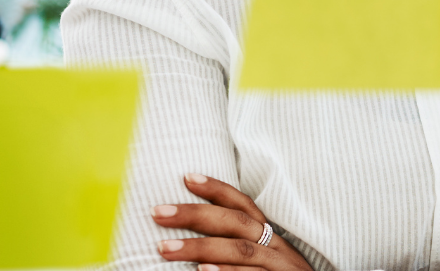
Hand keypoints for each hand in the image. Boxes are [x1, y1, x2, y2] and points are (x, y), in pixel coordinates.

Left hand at [152, 173, 314, 270]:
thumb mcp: (265, 263)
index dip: (217, 189)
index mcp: (272, 238)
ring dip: (201, 248)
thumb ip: (238, 249)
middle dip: (196, 215)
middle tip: (158, 213)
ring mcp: (281, 270)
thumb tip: (196, 244)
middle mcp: (278, 249)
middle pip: (238, 224)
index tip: (186, 177)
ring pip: (242, 252)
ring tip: (165, 248)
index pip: (244, 206)